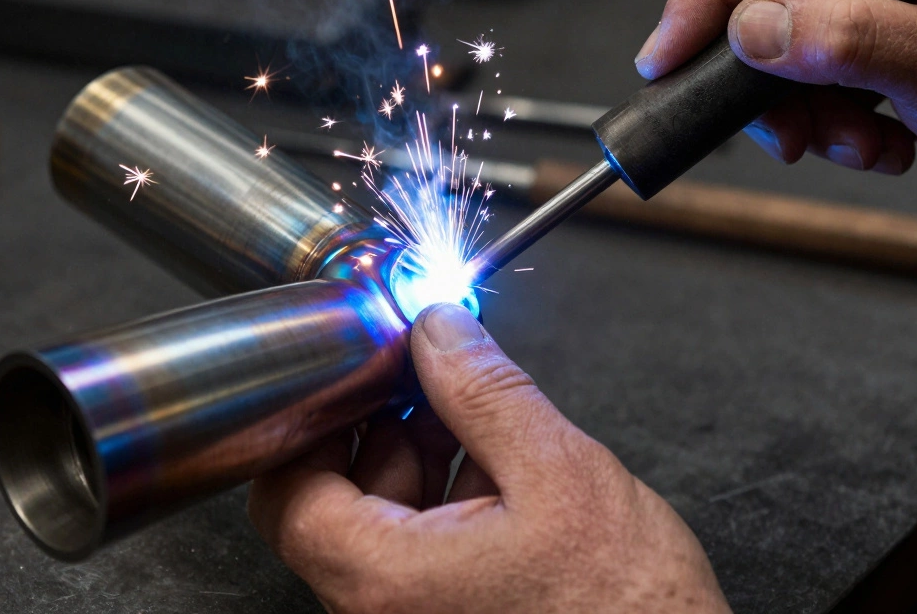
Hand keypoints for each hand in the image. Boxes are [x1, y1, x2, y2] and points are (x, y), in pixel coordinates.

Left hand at [249, 303, 730, 613]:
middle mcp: (384, 611)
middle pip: (334, 499)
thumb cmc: (627, 611)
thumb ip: (485, 393)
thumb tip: (440, 331)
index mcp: (387, 579)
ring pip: (380, 521)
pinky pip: (421, 549)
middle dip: (379, 424)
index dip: (312, 420)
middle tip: (427, 370)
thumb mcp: (559, 473)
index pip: (289, 492)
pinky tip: (495, 463)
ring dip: (418, 454)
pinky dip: (447, 495)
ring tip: (475, 412)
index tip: (353, 372)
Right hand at [634, 0, 916, 195]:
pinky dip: (818, 116)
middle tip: (778, 126)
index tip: (668, 52)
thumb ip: (856, 41)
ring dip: (797, 108)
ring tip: (853, 140)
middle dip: (761, 72)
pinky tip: (870, 135)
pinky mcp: (854, 23)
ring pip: (772, 37)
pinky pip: (796, 66)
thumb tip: (759, 28)